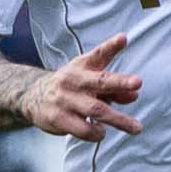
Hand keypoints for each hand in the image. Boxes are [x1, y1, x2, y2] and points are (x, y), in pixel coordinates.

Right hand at [22, 33, 141, 139]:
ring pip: (95, 110)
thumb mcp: (89, 79)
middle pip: (100, 81)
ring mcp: (65, 99)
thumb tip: (134, 95)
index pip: (98, 54)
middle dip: (120, 82)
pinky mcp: (58, 118)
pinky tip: (101, 132)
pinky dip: (96, 132)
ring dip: (118, 119)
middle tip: (138, 83)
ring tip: (135, 127)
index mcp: (82, 66)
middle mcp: (73, 80)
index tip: (123, 39)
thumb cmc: (70, 86)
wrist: (32, 96)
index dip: (111, 46)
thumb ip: (114, 87)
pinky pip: (82, 129)